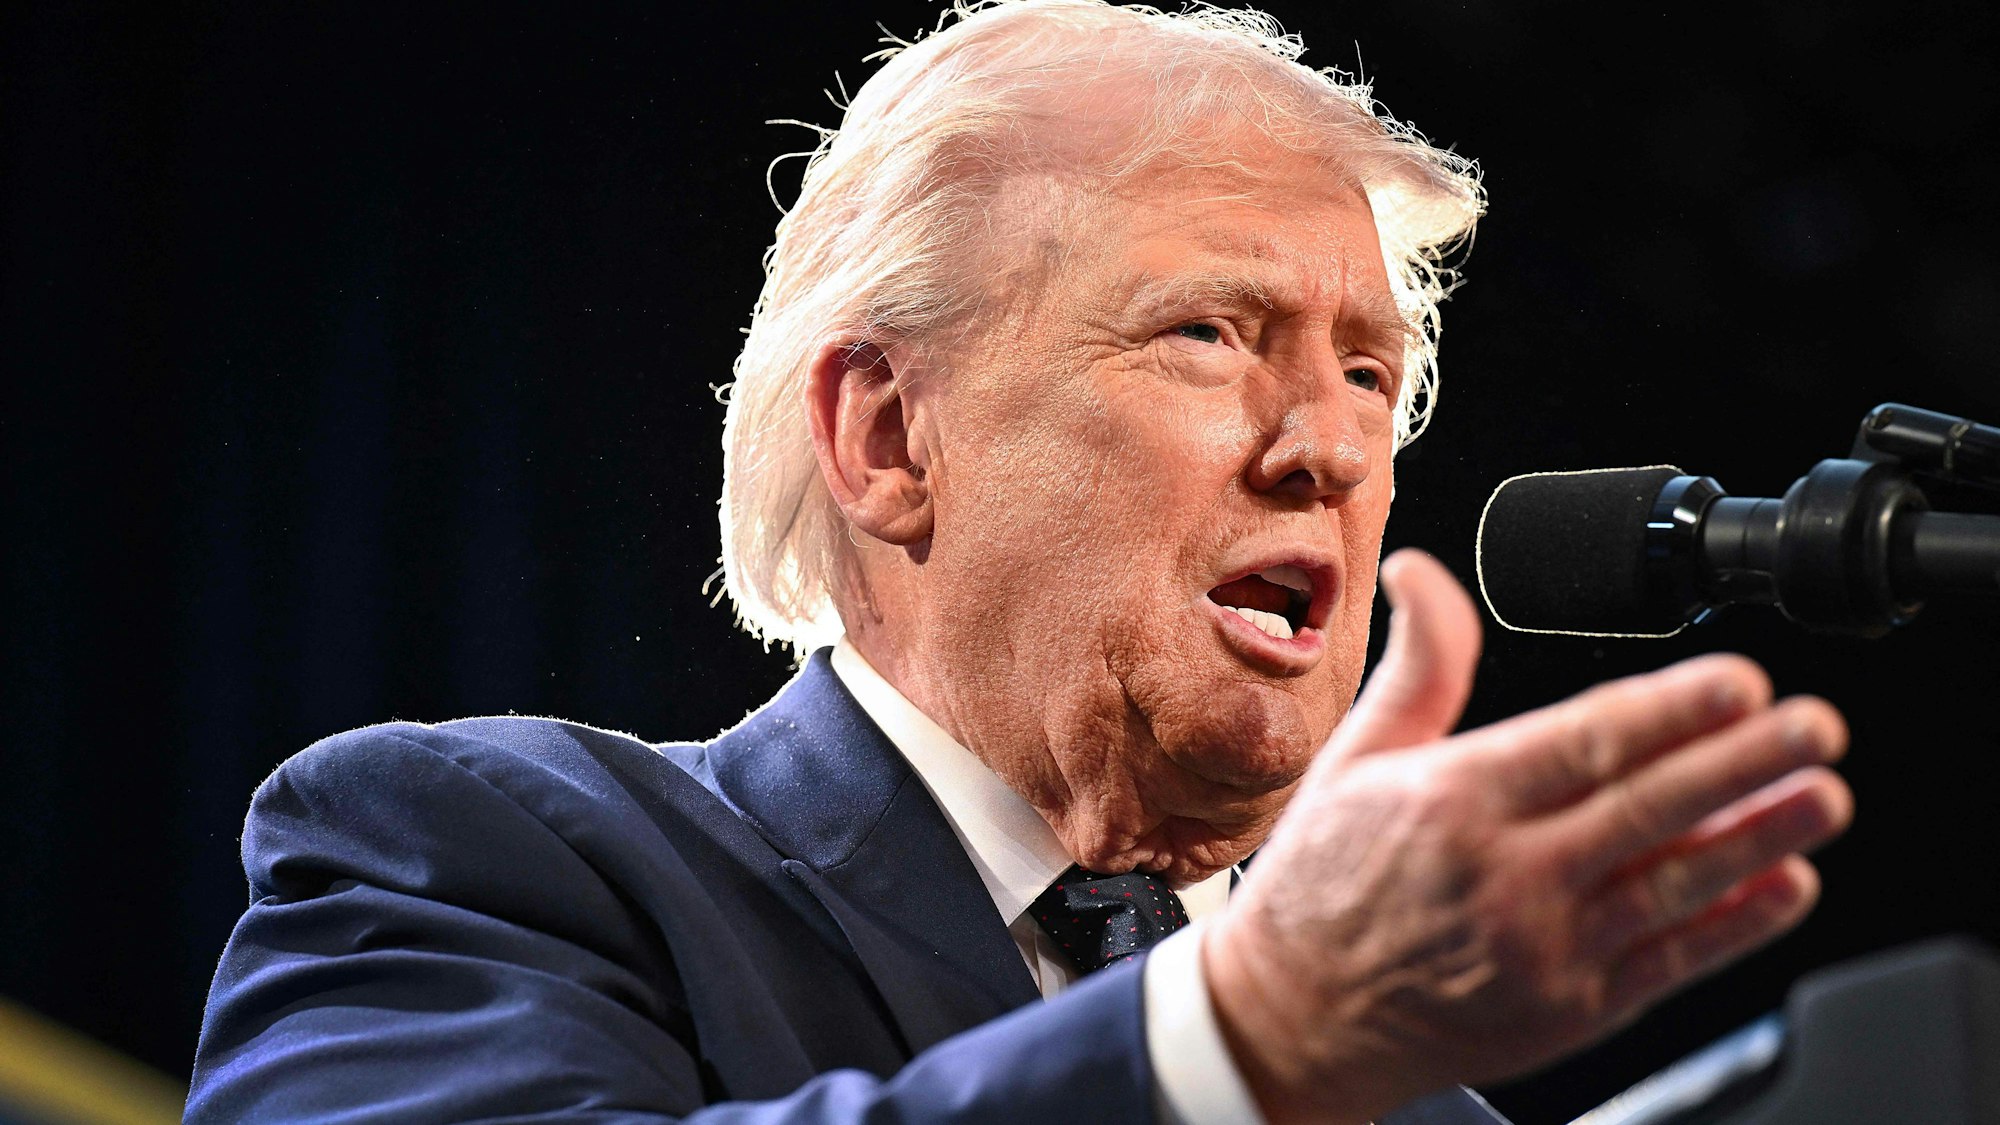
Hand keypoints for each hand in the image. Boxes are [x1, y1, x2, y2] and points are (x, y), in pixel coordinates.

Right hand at [1203, 549, 1852, 1124]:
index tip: (1738, 681)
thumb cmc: (1324, 885)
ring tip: (1821, 796)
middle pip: (1646, 809)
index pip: (1581, 745)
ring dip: (1759, 838)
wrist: (1296, 1019)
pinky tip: (1782, 885)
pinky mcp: (1569, 1007)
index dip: (1670, 711)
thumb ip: (1418, 666)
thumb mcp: (1355, 760)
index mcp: (1451, 803)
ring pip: (1672, 883)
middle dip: (1742, 761)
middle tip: (1813, 724)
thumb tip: (1423, 572)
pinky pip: (1669, 960)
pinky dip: (1734, 924)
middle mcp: (1503, 876)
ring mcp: (1543, 948)